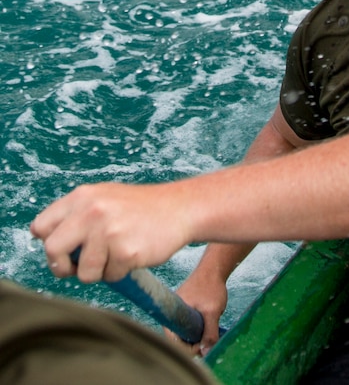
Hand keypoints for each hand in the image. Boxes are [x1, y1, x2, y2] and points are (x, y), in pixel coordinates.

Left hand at [30, 182, 191, 282]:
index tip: (65, 249)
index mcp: (82, 196)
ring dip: (99, 271)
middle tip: (78, 267)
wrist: (182, 208)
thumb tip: (50, 245)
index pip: (41, 227)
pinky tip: (134, 253)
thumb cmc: (142, 208)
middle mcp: (92, 211)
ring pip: (84, 271)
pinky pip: (111, 276)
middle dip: (63, 266)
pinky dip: (121, 271)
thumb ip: (77, 216)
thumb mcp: (105, 198)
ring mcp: (109, 232)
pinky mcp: (126, 252)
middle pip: (53, 250)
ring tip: (118, 254)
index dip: (50, 243)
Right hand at [167, 267, 228, 355]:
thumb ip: (210, 332)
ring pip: (186, 333)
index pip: (175, 344)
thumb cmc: (210, 287)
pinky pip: (189, 325)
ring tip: (212, 329)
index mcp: (171, 317)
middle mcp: (171, 317)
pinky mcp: (185, 311)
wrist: (213, 268)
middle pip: (180, 340)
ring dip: (199, 335)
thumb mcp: (212, 312)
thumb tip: (206, 352)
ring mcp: (178, 313)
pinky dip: (200, 328)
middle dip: (195, 343)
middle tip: (211, 339)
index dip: (190, 349)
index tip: (204, 343)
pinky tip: (210, 324)